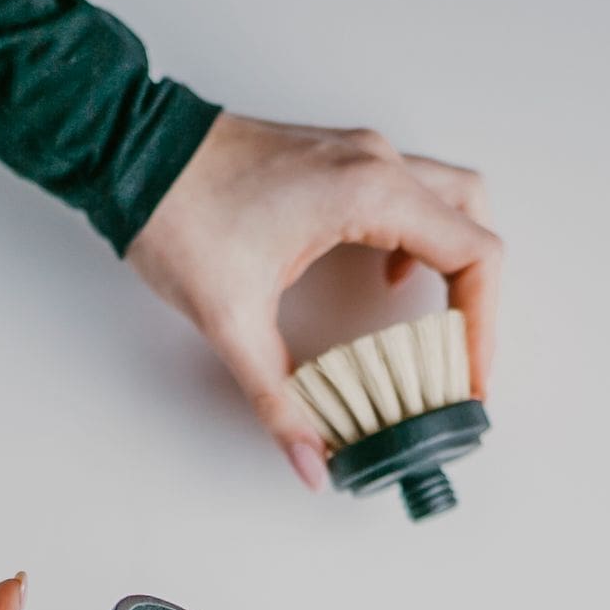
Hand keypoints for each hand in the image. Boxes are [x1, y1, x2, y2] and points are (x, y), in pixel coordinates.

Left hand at [125, 114, 502, 488]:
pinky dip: (419, 237)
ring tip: (433, 323)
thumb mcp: (231, 322)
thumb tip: (313, 460)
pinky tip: (387, 278)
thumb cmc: (174, 212)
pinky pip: (410, 192)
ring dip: (454, 259)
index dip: (484, 325)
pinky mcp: (337, 156)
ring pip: (450, 198)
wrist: (125, 149)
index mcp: (368, 193)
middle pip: (475, 222)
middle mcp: (376, 163)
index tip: (469, 374)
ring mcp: (358, 153)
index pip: (473, 255)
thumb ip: (280, 401)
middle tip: (460, 355)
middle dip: (478, 296)